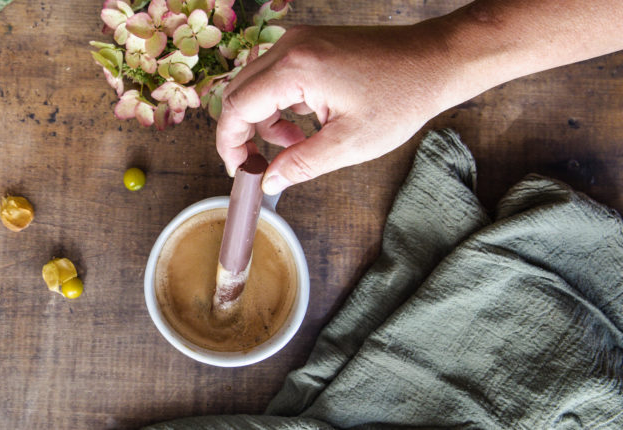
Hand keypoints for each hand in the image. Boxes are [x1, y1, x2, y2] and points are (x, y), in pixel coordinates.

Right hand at [216, 24, 455, 193]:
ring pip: (256, 85)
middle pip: (239, 93)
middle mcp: (290, 47)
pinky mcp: (310, 44)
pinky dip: (281, 103)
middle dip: (243, 132)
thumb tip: (268, 182)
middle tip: (260, 163)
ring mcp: (300, 42)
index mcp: (295, 68)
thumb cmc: (403, 96)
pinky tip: (307, 123)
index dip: (230, 143)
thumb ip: (300, 164)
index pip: (237, 106)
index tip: (239, 169)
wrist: (437, 60)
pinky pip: (276, 76)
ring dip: (264, 119)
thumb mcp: (350, 144)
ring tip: (294, 144)